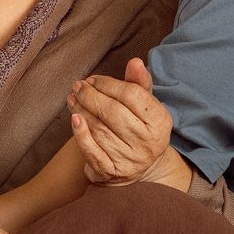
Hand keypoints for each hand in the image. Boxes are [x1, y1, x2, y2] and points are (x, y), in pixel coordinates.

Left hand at [68, 58, 173, 185]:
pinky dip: (81, 134)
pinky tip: (74, 119)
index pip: (132, 95)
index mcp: (160, 122)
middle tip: (78, 86)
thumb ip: (138, 84)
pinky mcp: (112, 172)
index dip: (108, 84)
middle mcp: (147, 142)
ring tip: (73, 99)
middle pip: (113, 112)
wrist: (138, 168)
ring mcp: (130, 159)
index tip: (92, 79)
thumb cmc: (138, 128)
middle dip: (91, 96)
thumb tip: (135, 62)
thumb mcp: (144, 106)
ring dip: (81, 110)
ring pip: (99, 129)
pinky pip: (92, 151)